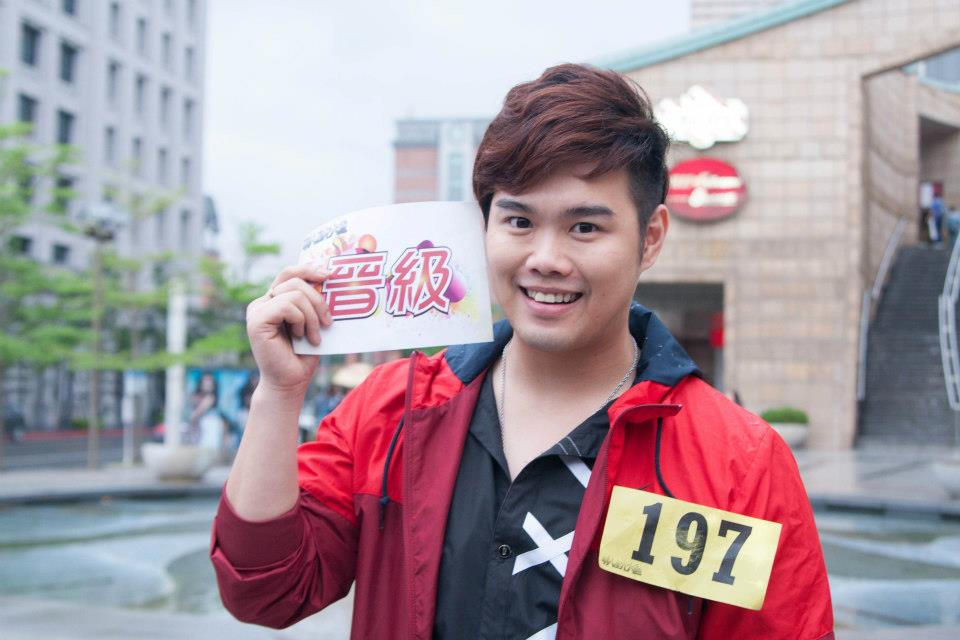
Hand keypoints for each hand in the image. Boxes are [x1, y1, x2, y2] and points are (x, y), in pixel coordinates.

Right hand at [246, 264, 331, 392]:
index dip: (309, 269)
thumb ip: (313, 302)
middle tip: (328, 321)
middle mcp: (262, 302)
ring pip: (294, 294)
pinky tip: (300, 337)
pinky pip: (287, 306)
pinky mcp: (256, 321)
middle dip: (317, 299)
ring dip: (312, 316)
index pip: (289, 273)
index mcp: (273, 300)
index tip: (329, 274)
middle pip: (294, 280)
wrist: (290, 382)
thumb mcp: (313, 322)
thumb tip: (329, 278)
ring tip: (314, 337)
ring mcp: (257, 310)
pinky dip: (300, 321)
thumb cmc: (303, 355)